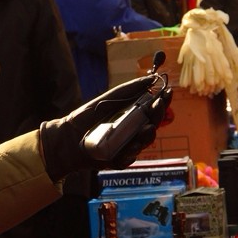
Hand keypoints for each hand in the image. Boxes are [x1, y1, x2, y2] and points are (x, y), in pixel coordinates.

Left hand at [39, 75, 170, 179]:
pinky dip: (130, 152)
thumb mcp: (110, 98)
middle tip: (158, 106)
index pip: (153, 108)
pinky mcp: (120, 160)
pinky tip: (128, 148)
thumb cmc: (89, 116)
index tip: (168, 92)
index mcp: (133, 114)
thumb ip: (131, 89)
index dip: (162, 101)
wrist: (69, 136)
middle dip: (158, 115)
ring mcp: (128, 145)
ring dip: (148, 135)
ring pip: (144, 141)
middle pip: (153, 123)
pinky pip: (130, 157)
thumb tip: (153, 78)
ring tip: (147, 128)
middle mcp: (133, 129)